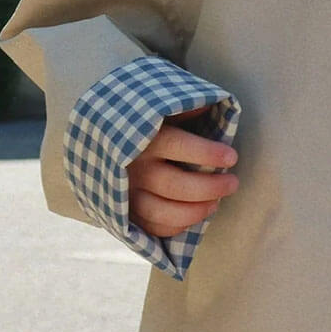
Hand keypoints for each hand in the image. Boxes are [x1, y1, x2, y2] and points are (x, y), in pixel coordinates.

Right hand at [128, 115, 238, 237]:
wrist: (97, 139)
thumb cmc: (141, 123)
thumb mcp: (158, 109)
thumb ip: (183, 109)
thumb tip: (210, 104)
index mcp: (145, 139)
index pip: (181, 147)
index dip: (209, 154)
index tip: (231, 157)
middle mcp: (134, 168)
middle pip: (176, 186)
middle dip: (210, 188)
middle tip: (233, 183)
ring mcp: (126, 193)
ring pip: (162, 212)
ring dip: (195, 212)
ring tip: (216, 203)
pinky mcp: (124, 211)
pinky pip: (150, 227)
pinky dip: (175, 226)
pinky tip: (194, 216)